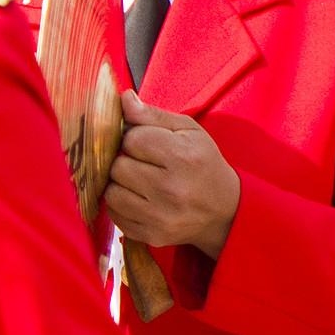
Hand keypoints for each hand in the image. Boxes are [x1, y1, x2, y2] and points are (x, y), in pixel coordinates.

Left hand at [106, 89, 240, 258]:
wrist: (223, 211)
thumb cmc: (203, 164)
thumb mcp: (188, 132)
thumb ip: (153, 115)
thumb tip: (123, 99)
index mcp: (182, 157)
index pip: (132, 139)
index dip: (135, 138)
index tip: (147, 144)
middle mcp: (170, 189)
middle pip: (118, 166)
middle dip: (125, 161)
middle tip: (142, 163)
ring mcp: (159, 217)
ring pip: (111, 192)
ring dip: (119, 184)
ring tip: (138, 181)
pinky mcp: (150, 235)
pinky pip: (114, 215)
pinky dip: (120, 204)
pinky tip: (137, 198)